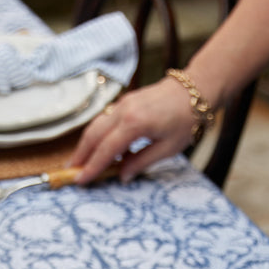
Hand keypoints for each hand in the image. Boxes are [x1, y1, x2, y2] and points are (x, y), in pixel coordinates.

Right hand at [70, 76, 196, 184]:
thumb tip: (122, 176)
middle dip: (80, 155)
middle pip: (93, 136)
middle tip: (70, 172)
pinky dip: (97, 134)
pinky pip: (104, 119)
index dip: (92, 167)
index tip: (80, 180)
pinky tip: (98, 147)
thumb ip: (141, 162)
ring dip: (85, 144)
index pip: (106, 150)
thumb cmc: (187, 120)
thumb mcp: (168, 148)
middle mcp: (124, 111)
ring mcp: (123, 104)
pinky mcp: (125, 101)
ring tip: (79, 161)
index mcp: (135, 124)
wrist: (198, 88)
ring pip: (95, 126)